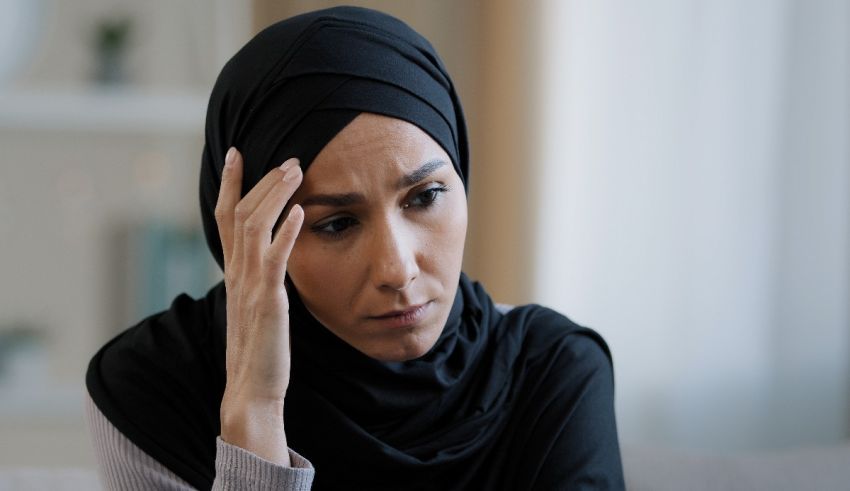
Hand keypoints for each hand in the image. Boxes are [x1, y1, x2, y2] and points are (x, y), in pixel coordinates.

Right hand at [215, 147, 302, 464]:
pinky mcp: (268, 302)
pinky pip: (274, 261)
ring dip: (276, 195)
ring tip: (296, 171)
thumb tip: (272, 254)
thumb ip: (258, 277)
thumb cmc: (258, 349)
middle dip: (261, 181)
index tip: (236, 154)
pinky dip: (286, 233)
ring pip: (255, 228)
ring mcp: (250, 287)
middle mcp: (236, 274)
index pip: (225, 218)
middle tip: (286, 157)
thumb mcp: (254, 305)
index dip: (230, 184)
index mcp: (233, 273)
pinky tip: (301, 213)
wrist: (251, 389)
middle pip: (240, 214)